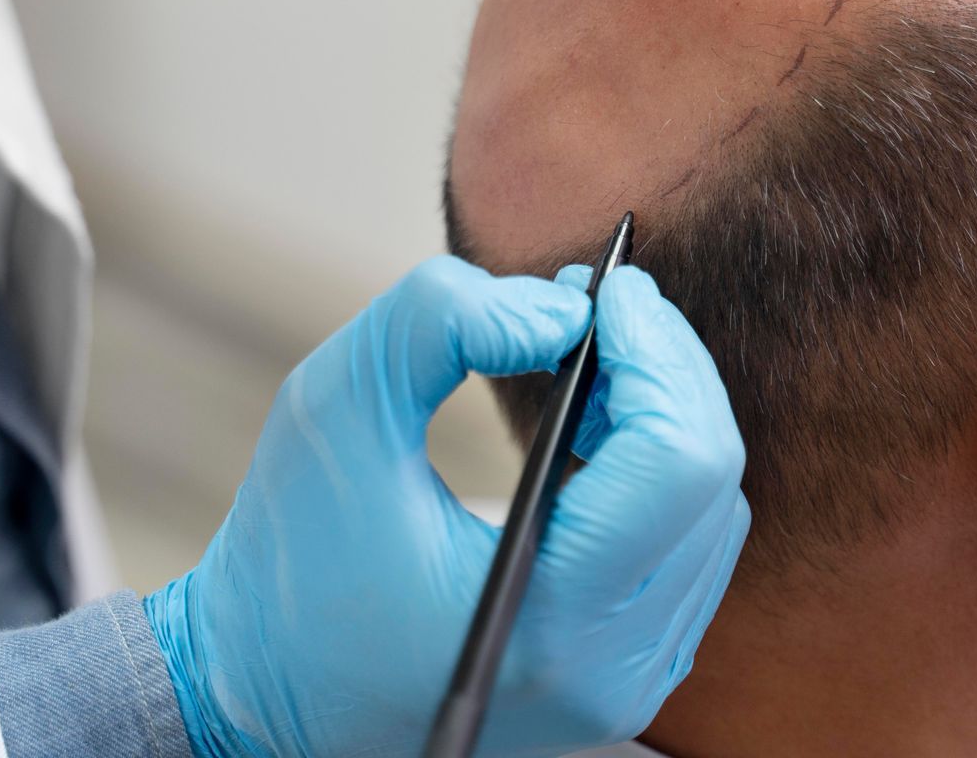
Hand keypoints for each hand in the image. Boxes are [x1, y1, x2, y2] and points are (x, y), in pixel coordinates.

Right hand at [144, 256, 749, 757]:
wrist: (262, 688)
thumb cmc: (291, 555)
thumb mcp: (333, 403)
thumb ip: (442, 323)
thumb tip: (562, 309)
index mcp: (545, 617)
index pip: (678, 464)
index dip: (657, 353)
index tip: (614, 288)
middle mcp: (608, 670)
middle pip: (711, 480)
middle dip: (666, 367)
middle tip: (608, 299)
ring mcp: (624, 685)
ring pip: (714, 512)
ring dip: (666, 413)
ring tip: (595, 352)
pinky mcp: (621, 677)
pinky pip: (688, 550)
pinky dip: (658, 469)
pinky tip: (599, 423)